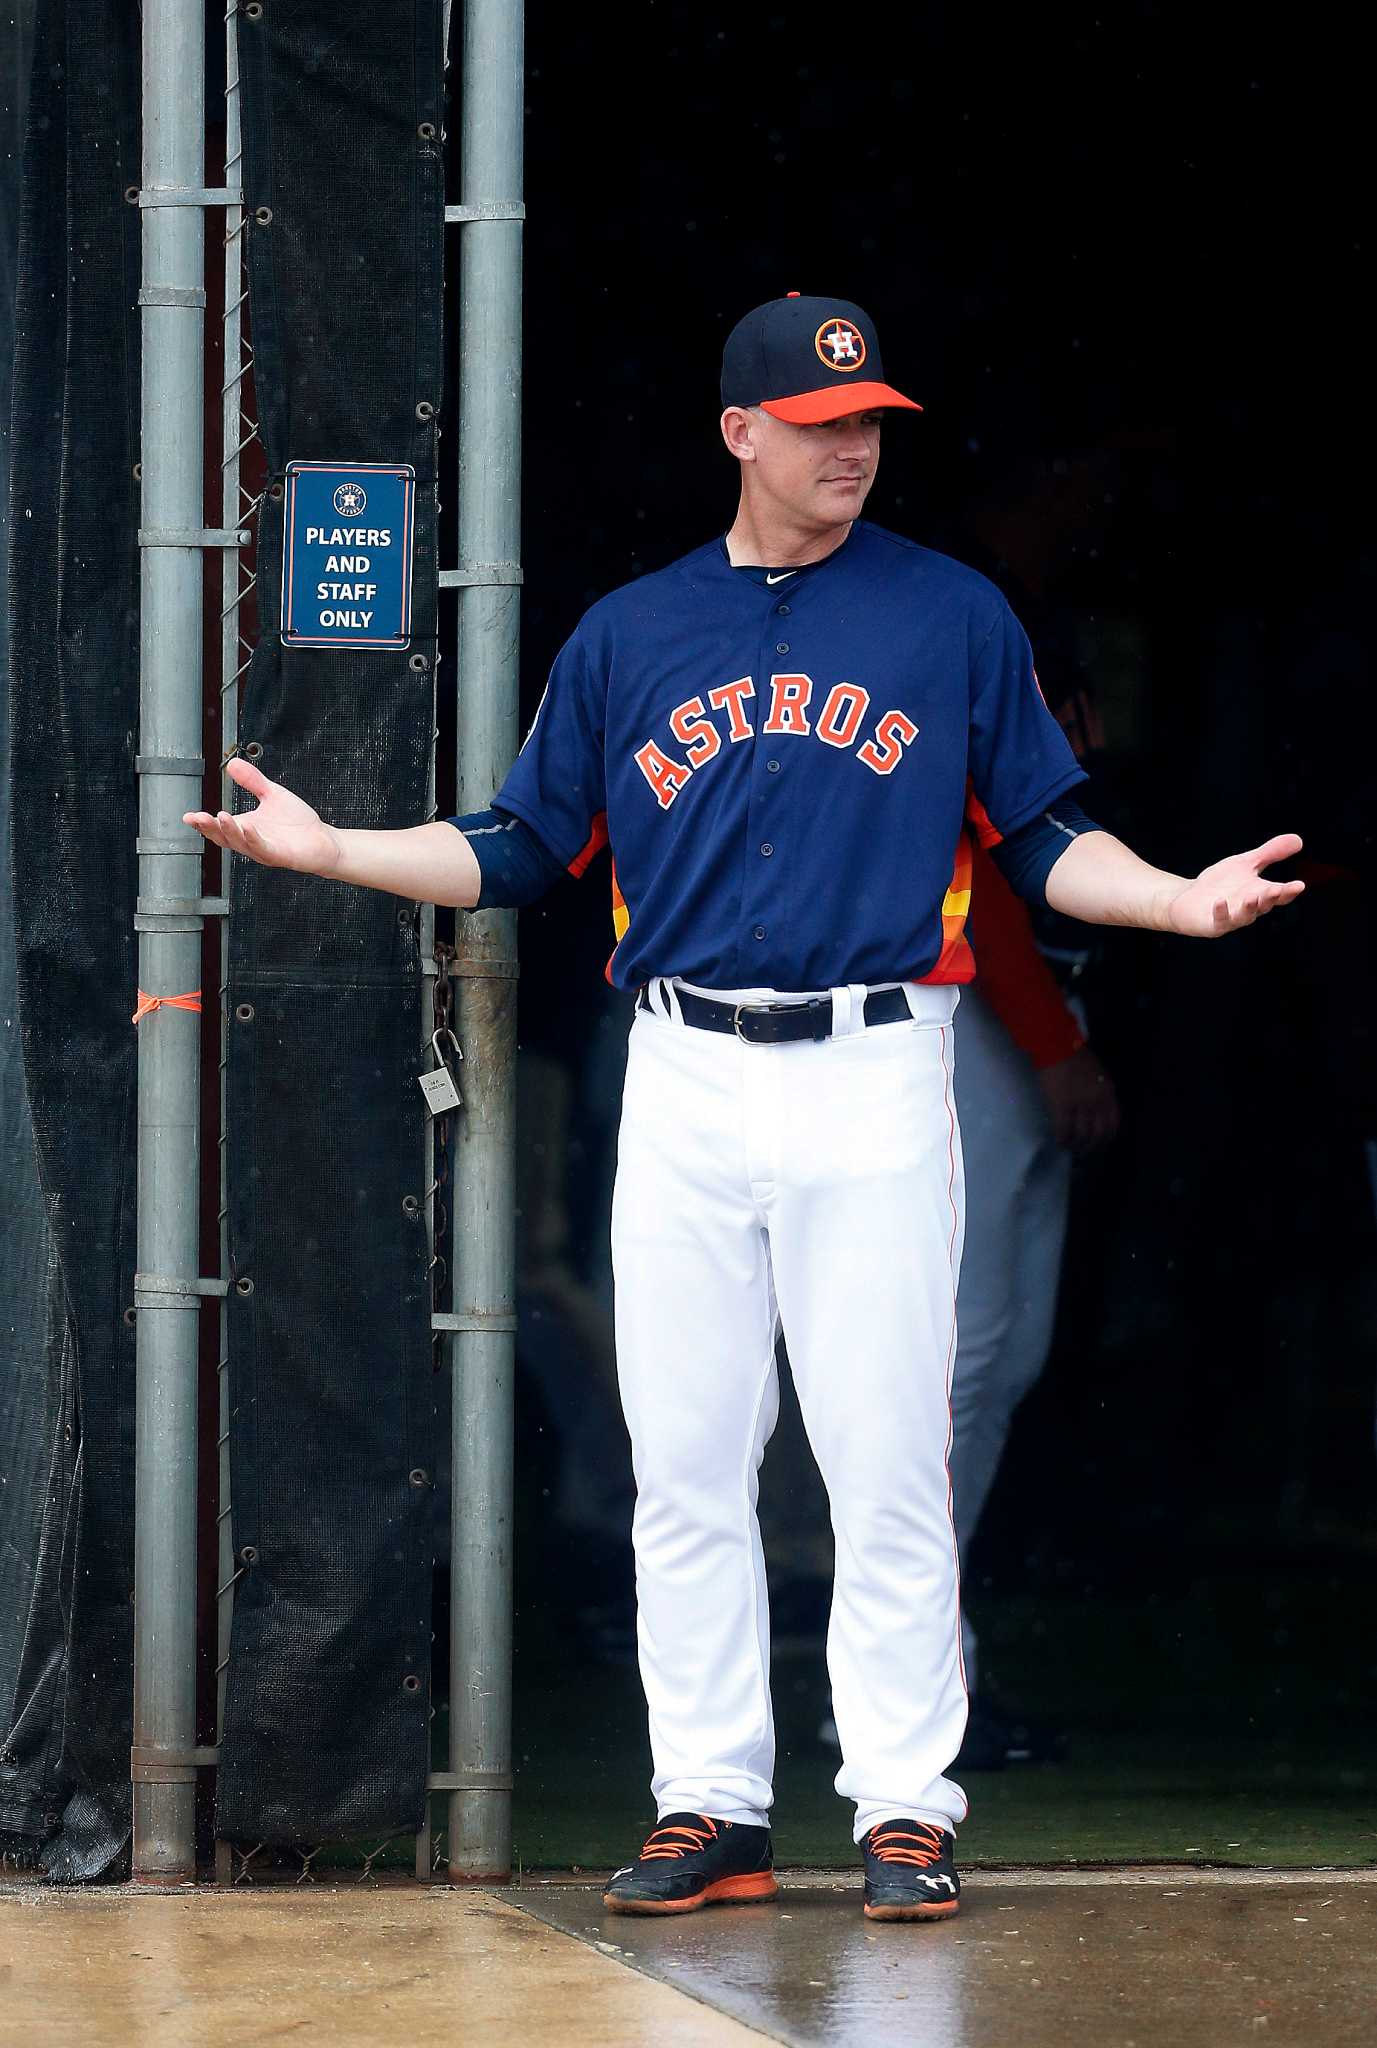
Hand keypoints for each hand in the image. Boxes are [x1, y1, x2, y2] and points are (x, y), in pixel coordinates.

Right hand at [184, 756, 341, 875]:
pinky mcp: (279, 856)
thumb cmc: (297, 823)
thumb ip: (252, 780)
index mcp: (244, 828)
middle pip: (223, 838)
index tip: (187, 816)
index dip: (202, 823)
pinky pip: (262, 848)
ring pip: (240, 844)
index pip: (218, 827)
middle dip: (208, 828)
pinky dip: (253, 838)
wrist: (323, 840)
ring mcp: (263, 850)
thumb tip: (232, 763)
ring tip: (219, 816)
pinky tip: (246, 826)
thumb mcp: (272, 794)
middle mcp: (250, 841)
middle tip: (196, 817)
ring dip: (229, 831)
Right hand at [1037, 1045, 1120, 1155]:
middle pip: (1098, 1133)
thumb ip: (1100, 1091)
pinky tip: (1059, 1142)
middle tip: (1084, 1151)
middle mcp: (1098, 1102)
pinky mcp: (1062, 1107)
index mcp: (1108, 1093)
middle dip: (1092, 1146)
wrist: (1058, 1046)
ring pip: (1081, 1135)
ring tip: (1070, 1148)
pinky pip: (1064, 1131)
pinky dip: (1062, 1140)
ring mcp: (1081, 1106)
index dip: (1106, 1138)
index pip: (1113, 1124)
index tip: (1099, 1144)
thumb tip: (1096, 1108)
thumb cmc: (1076, 1056)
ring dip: (1076, 1145)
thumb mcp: (1098, 1074)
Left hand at [1165, 834, 1304, 936]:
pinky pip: (1219, 921)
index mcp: (1259, 894)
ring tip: (1252, 897)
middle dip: (1271, 898)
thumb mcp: (1246, 863)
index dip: (1289, 891)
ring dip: (1250, 907)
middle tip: (1278, 890)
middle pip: (1264, 905)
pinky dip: (1221, 912)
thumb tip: (1299, 839)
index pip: (1279, 894)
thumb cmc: (1220, 883)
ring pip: (1244, 916)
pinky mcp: (1213, 924)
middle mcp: (1249, 908)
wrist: (1189, 899)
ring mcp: (1231, 917)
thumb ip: (1270, 853)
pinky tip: (1220, 902)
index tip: (1299, 885)